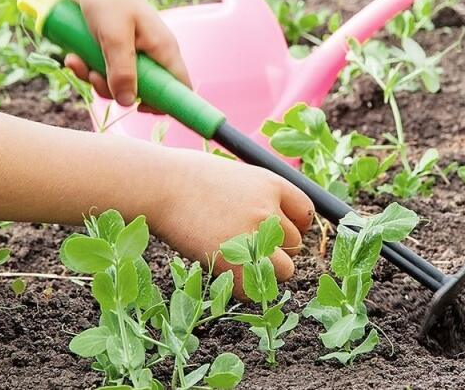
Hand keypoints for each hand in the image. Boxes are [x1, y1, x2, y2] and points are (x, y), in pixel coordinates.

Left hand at [63, 0, 190, 111]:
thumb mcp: (114, 37)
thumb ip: (122, 71)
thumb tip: (128, 102)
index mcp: (163, 49)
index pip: (180, 87)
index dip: (168, 103)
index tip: (140, 109)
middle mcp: (152, 53)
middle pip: (144, 91)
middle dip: (116, 90)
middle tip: (95, 77)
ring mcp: (132, 52)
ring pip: (119, 83)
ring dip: (96, 79)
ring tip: (79, 61)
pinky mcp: (114, 49)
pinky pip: (104, 71)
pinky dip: (87, 68)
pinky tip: (73, 57)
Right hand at [152, 149, 314, 296]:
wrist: (158, 186)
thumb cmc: (188, 178)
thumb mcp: (235, 176)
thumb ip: (259, 197)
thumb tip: (277, 224)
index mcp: (271, 183)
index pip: (305, 212)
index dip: (294, 224)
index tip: (280, 232)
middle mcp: (268, 209)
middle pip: (295, 243)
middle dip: (276, 248)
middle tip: (247, 246)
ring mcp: (253, 237)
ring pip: (284, 269)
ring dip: (266, 270)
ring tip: (238, 260)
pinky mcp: (234, 262)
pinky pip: (256, 288)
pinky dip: (244, 286)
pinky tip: (225, 270)